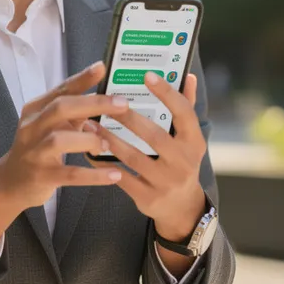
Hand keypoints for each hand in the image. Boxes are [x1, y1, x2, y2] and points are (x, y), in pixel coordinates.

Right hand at [0, 61, 126, 213]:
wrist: (10, 183)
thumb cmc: (38, 149)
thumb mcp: (52, 126)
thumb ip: (74, 112)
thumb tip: (105, 96)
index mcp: (36, 110)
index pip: (61, 90)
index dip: (82, 79)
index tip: (102, 67)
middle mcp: (32, 127)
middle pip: (61, 108)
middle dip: (93, 104)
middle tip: (122, 104)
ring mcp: (35, 152)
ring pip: (60, 140)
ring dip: (89, 140)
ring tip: (107, 145)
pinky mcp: (41, 176)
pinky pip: (70, 174)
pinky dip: (93, 175)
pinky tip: (114, 175)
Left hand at [85, 72, 206, 241]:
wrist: (182, 207)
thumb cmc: (180, 161)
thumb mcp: (188, 139)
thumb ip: (186, 107)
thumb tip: (188, 76)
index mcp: (194, 142)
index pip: (184, 113)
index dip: (167, 93)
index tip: (147, 76)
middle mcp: (183, 161)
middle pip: (154, 135)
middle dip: (128, 118)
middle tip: (107, 102)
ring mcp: (166, 181)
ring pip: (133, 157)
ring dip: (109, 139)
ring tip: (89, 125)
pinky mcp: (148, 197)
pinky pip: (122, 178)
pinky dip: (104, 164)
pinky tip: (90, 151)